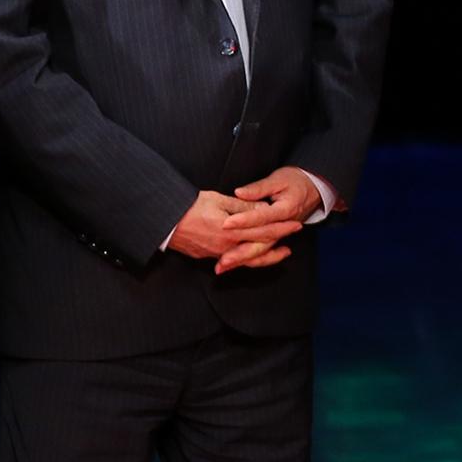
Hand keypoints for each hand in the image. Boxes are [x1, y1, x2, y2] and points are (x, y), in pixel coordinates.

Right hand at [167, 190, 300, 274]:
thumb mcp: (219, 200)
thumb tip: (262, 209)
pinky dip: (247, 259)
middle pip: (259, 248)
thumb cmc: (190, 207)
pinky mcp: (209, 256)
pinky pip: (234, 261)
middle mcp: (227, 246)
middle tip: (292, 244)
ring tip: (280, 255)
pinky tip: (252, 256)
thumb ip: (242, 207)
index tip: (296, 225)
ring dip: (265, 257)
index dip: (281, 228)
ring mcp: (218, 254)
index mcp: (232, 231)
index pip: (263, 230)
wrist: (165, 223)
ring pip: (247, 259)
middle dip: (277, 246)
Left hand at [219, 167, 324, 272]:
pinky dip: (247, 259)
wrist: (312, 189)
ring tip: (223, 266)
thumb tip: (239, 193)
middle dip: (240, 252)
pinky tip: (232, 263)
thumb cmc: (295, 181)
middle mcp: (282, 226)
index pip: (261, 217)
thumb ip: (258, 188)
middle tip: (223, 258)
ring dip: (241, 259)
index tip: (226, 223)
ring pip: (260, 251)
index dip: (243, 221)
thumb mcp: (278, 179)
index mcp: (285, 210)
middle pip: (261, 242)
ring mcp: (279, 235)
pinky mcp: (274, 238)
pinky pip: (261, 252)